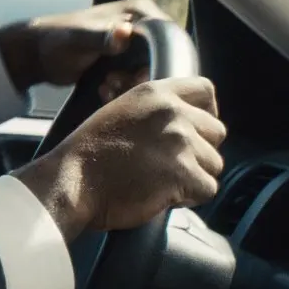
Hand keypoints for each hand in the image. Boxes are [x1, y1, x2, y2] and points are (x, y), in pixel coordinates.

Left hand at [0, 0, 169, 98]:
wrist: (37, 55)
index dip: (162, 61)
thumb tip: (125, 32)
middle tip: (118, 84)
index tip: (140, 77)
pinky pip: (139, 79)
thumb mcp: (79, 40)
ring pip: (152, 71)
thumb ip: (102, 37)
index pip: (170, 37)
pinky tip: (105, 91)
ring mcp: (136, 43)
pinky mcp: (127, 60)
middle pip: (165, 58)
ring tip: (107, 87)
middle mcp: (144, 25)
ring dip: (132, 86)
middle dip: (144, 77)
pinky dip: (125, 89)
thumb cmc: (55, 41)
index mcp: (140, 11)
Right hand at [12, 77, 225, 238]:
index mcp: (156, 93)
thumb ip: (154, 112)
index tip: (197, 129)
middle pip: (216, 132)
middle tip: (171, 164)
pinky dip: (190, 198)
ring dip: (194, 176)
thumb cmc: (88, 155)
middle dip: (200, 151)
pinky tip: (164, 195)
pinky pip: (208, 189)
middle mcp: (173, 113)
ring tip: (162, 181)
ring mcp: (180, 143)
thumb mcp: (119, 112)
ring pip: (214, 163)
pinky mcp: (183, 173)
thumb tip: (184, 122)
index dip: (207, 112)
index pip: (206, 90)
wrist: (71, 181)